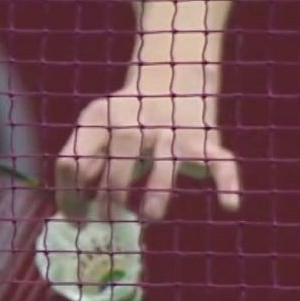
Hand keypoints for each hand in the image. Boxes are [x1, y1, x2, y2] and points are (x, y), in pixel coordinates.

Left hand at [55, 64, 241, 221]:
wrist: (171, 80)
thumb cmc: (124, 122)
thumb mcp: (95, 132)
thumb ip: (84, 166)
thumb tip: (74, 217)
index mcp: (98, 118)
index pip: (75, 159)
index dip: (70, 195)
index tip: (77, 220)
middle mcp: (135, 120)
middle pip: (122, 148)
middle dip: (112, 190)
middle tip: (109, 221)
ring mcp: (171, 129)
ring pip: (166, 158)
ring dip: (157, 191)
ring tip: (149, 217)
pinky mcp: (202, 140)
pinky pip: (219, 159)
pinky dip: (227, 180)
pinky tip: (230, 205)